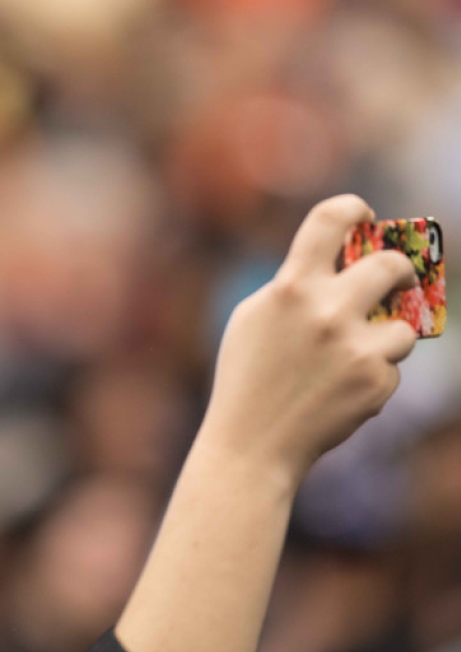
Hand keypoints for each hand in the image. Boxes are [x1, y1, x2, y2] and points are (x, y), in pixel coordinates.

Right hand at [199, 195, 417, 482]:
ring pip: (404, 326)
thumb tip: (339, 261)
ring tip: (351, 360)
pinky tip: (338, 393)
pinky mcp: (376, 382)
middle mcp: (326, 310)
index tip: (363, 217)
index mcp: (290, 287)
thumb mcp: (253, 318)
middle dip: (399, 271)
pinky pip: (390, 367)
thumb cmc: (246, 377)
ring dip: (386, 338)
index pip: (331, 218)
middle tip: (393, 281)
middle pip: (391, 265)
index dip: (353, 208)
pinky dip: (372, 378)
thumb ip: (292, 286)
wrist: (253, 443)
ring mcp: (355, 348)